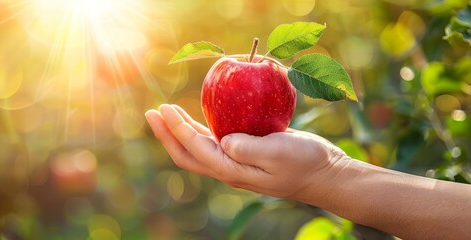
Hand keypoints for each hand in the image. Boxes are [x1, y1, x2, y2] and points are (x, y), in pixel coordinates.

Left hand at [145, 104, 349, 199]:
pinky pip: (214, 142)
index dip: (176, 129)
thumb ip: (249, 148)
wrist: (325, 174)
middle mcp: (229, 168)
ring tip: (166, 114)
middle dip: (167, 134)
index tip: (164, 109)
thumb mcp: (279, 153)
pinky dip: (200, 130)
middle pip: (187, 154)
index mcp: (233, 170)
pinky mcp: (245, 153)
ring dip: (179, 132)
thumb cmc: (306, 163)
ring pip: (198, 149)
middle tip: (152, 113)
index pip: (195, 149)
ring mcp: (236, 162)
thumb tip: (223, 141)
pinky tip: (197, 118)